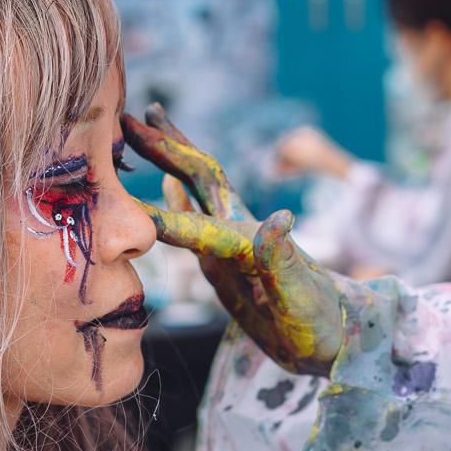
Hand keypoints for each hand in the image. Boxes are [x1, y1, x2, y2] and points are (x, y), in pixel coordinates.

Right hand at [122, 103, 349, 376]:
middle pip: (197, 174)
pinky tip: (168, 184)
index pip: (193, 216)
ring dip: (170, 156)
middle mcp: (236, 229)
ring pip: (195, 187)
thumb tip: (278, 217)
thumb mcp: (302, 295)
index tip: (112, 188)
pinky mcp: (227, 257)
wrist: (338, 336)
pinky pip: (196, 216)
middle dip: (164, 145)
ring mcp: (231, 240)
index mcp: (245, 240)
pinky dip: (179, 193)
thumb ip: (284, 259)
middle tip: (126, 114)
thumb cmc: (322, 321)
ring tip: (145, 126)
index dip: (152, 206)